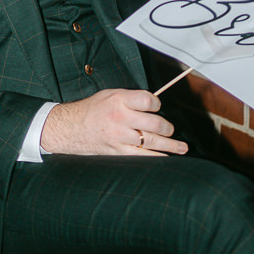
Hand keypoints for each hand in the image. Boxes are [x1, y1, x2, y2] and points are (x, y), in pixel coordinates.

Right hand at [40, 88, 188, 156]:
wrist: (71, 127)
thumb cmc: (92, 109)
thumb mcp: (109, 95)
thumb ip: (130, 98)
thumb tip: (153, 104)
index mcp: (119, 100)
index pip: (149, 100)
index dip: (158, 103)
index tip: (158, 106)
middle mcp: (121, 118)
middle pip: (154, 123)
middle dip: (167, 127)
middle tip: (170, 128)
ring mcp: (120, 136)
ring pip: (152, 141)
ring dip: (170, 145)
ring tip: (182, 148)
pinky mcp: (118, 151)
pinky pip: (142, 157)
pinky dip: (157, 158)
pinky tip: (167, 159)